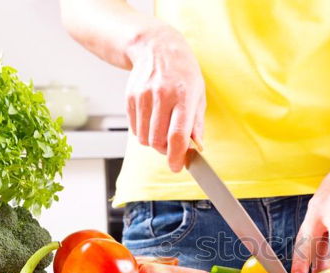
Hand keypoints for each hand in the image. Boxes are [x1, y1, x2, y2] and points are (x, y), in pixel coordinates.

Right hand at [125, 25, 204, 170]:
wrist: (157, 48)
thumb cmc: (183, 73)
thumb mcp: (199, 94)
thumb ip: (197, 123)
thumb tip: (196, 147)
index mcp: (184, 96)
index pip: (177, 135)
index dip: (176, 156)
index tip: (176, 167)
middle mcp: (162, 96)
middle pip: (158, 140)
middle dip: (165, 151)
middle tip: (172, 147)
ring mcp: (143, 96)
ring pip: (144, 138)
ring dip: (154, 142)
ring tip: (162, 131)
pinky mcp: (130, 97)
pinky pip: (134, 128)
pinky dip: (143, 132)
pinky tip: (152, 120)